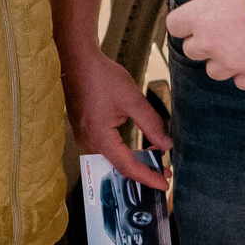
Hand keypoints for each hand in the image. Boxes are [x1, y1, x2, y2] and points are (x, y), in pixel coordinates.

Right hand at [60, 41, 170, 184]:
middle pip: (118, 166)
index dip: (147, 177)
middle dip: (142, 172)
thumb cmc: (101, 76)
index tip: (164, 184)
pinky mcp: (84, 129)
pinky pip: (105, 148)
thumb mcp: (133, 99)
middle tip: (164, 172)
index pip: (127, 166)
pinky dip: (122, 152)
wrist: (78, 60)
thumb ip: (151, 124)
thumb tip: (166, 144)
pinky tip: (136, 148)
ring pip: (112, 158)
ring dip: (133, 161)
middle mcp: (88, 141)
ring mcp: (84, 136)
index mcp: (99, 137)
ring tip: (154, 160)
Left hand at [167, 0, 244, 89]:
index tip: (196, 15)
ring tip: (238, 45)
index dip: (184, 20)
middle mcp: (210, 43)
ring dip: (221, 60)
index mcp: (199, 17)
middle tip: (221, 28)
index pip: (174, 26)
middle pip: (192, 50)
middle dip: (202, 40)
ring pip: (214, 71)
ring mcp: (232, 62)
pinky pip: (242, 82)